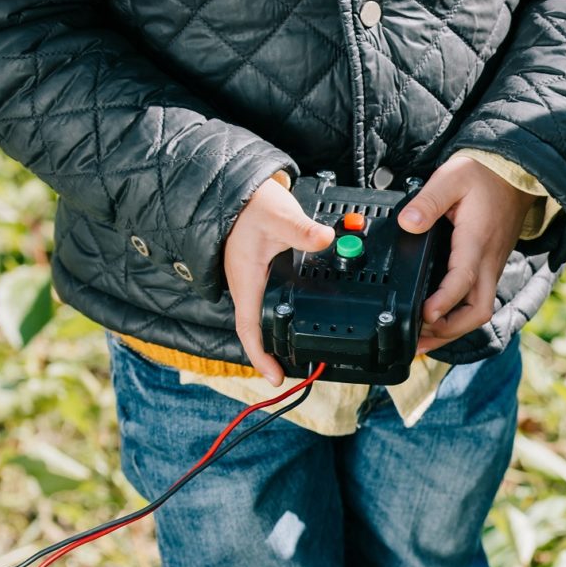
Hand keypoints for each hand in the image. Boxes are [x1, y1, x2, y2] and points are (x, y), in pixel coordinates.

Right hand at [225, 172, 334, 383]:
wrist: (240, 189)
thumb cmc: (253, 204)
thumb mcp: (278, 215)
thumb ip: (302, 229)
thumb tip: (325, 238)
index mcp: (247, 280)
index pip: (249, 328)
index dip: (260, 355)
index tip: (274, 377)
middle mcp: (248, 286)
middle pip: (258, 330)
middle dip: (274, 353)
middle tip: (299, 371)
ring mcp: (253, 281)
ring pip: (263, 317)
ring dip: (279, 336)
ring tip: (303, 353)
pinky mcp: (261, 274)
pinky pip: (270, 303)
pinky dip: (283, 316)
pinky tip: (303, 320)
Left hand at [398, 154, 532, 353]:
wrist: (518, 174)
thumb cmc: (485, 175)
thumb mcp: (452, 177)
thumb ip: (428, 201)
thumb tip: (408, 223)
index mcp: (476, 241)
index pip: (462, 281)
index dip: (444, 302)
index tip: (424, 315)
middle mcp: (488, 261)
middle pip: (477, 311)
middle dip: (449, 330)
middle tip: (418, 338)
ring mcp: (491, 267)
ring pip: (479, 312)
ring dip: (453, 329)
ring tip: (423, 340)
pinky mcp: (489, 268)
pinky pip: (477, 301)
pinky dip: (458, 317)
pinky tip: (438, 321)